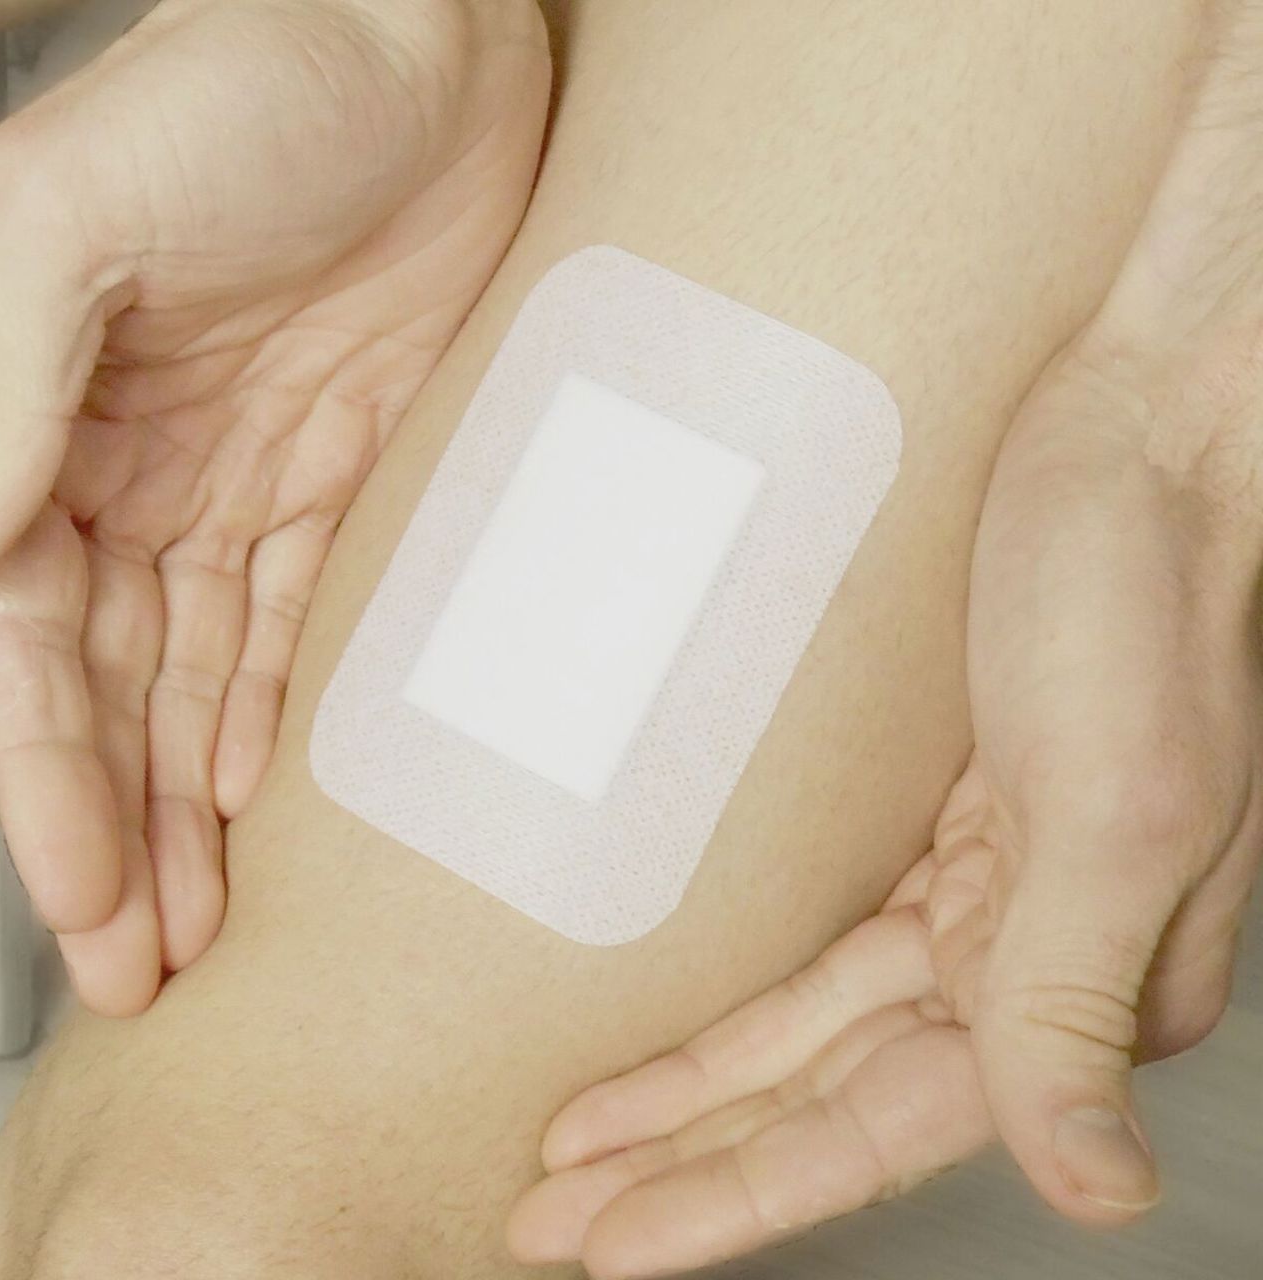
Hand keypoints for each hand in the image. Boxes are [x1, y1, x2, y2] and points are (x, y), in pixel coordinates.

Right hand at [0, 0, 549, 1013]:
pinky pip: (302, 625)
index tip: (82, 913)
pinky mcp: (345, 470)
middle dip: (122, 836)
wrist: (427, 50)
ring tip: (209, 929)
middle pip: (113, 694)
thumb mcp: (69, 216)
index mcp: (40, 427)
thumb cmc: (248, 95)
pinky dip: (280, 720)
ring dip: (200, 806)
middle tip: (149, 975)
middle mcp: (132, 472)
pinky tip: (267, 803)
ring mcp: (241, 478)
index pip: (25, 652)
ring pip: (203, 680)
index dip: (49, 790)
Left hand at [506, 332, 1262, 1276]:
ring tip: (572, 1147)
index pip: (878, 1130)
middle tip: (546, 1216)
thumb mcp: (1115, 803)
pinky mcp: (920, 813)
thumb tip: (1103, 1194)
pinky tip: (655, 1021)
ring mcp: (964, 885)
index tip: (603, 1243)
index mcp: (1077, 977)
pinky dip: (729, 993)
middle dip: (685, 1163)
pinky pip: (806, 935)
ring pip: (802, 1029)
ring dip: (689, 1092)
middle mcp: (1018, 950)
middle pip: (821, 1095)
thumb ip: (1075, 996)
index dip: (735, 1195)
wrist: (1124, 423)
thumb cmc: (1137, 593)